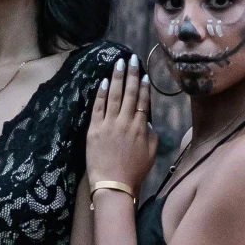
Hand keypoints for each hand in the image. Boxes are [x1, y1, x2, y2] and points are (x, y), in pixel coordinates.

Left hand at [86, 56, 157, 196]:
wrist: (113, 185)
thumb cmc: (133, 172)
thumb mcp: (150, 154)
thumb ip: (151, 135)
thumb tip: (147, 122)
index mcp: (141, 128)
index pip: (143, 101)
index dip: (143, 86)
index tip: (144, 74)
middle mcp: (125, 122)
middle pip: (129, 93)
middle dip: (132, 74)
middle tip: (133, 59)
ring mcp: (109, 124)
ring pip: (115, 95)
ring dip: (118, 77)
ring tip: (120, 63)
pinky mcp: (94, 129)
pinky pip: (98, 106)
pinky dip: (102, 93)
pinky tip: (105, 81)